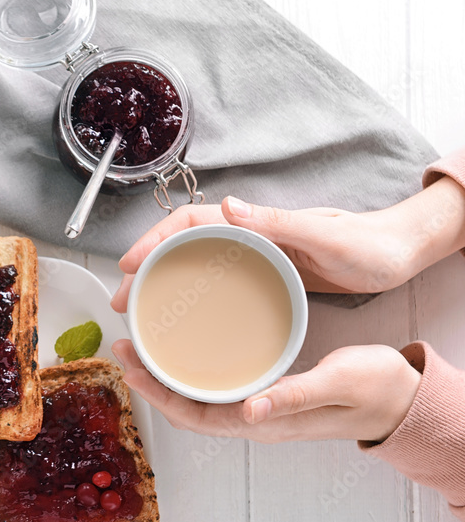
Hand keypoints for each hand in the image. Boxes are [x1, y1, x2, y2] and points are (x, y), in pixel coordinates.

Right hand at [109, 173, 464, 308]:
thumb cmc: (367, 244)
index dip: (153, 239)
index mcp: (255, 220)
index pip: (189, 221)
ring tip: (141, 310)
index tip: (130, 265)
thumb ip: (277, 220)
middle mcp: (248, 233)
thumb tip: (228, 205)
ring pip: (192, 262)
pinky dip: (189, 293)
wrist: (398, 254)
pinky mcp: (262, 272)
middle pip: (181, 243)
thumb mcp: (323, 235)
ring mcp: (253, 253)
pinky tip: (184, 315)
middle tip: (123, 299)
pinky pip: (213, 279)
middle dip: (146, 267)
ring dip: (161, 282)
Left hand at [112, 340, 420, 442]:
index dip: (157, 394)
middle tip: (123, 348)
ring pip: (196, 400)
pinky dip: (189, 372)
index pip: (195, 416)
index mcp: (265, 421)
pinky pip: (214, 389)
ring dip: (165, 377)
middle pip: (185, 408)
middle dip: (149, 382)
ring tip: (140, 348)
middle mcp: (253, 419)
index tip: (130, 366)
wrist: (399, 398)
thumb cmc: (374, 390)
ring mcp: (257, 409)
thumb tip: (248, 411)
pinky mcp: (264, 394)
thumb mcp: (337, 382)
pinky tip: (181, 352)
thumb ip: (294, 396)